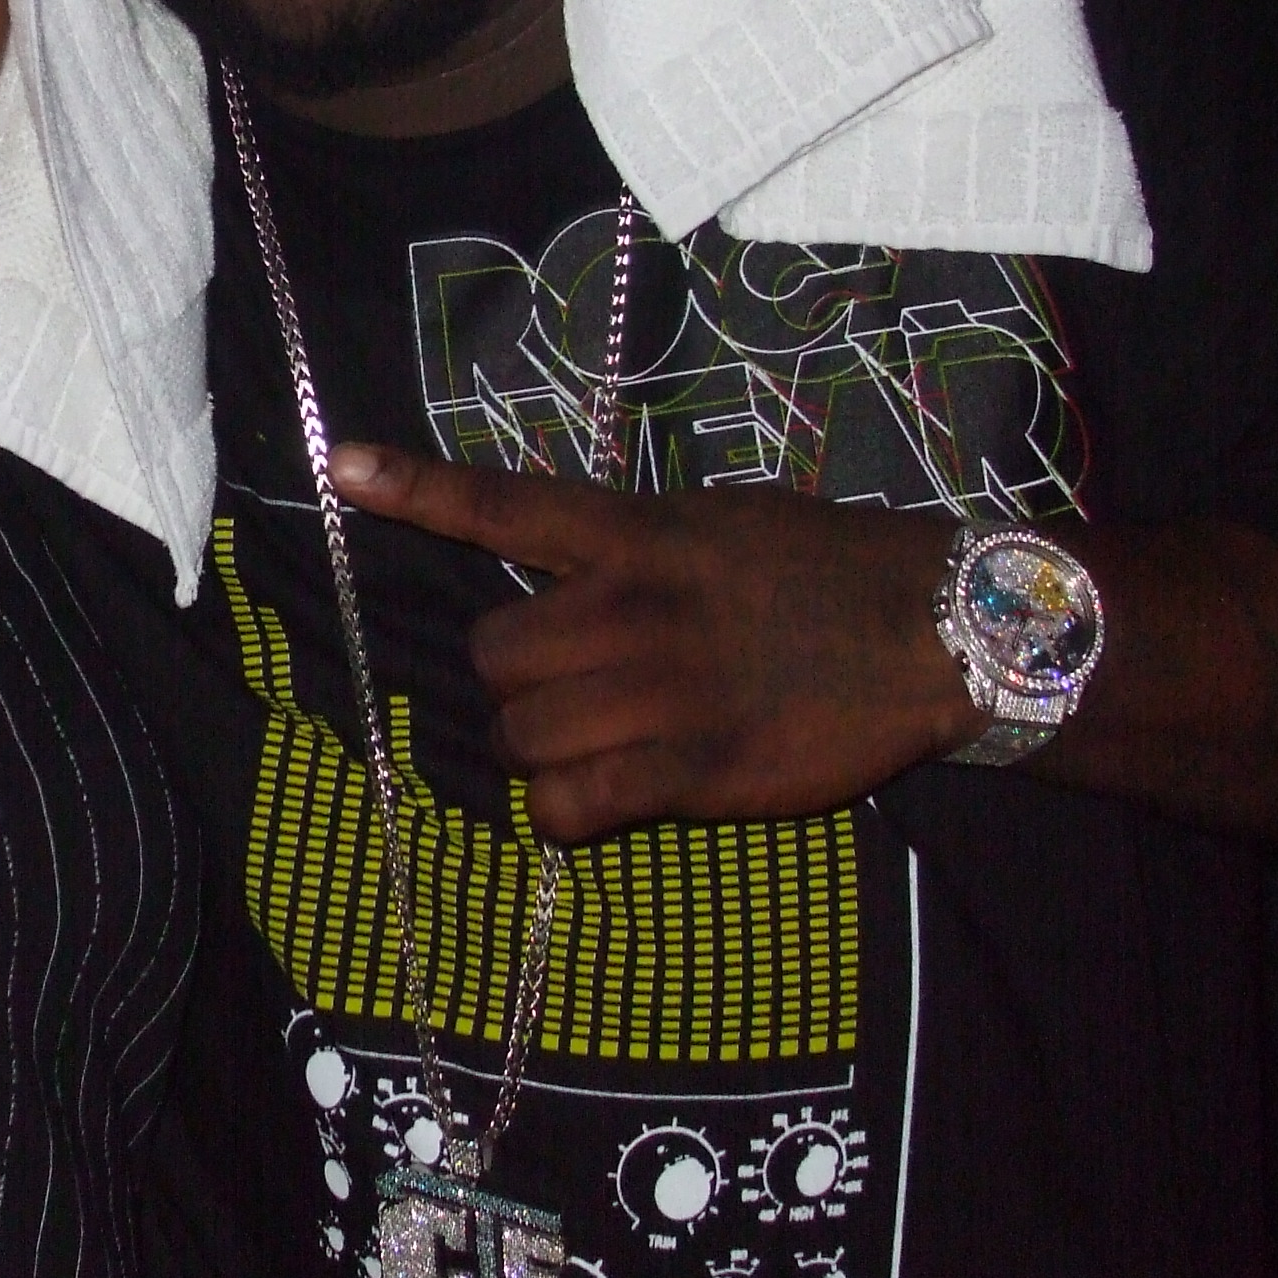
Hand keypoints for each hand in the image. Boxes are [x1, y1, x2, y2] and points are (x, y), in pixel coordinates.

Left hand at [327, 443, 975, 843]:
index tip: (340, 466)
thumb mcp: (719, 523)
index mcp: (638, 534)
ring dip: (536, 750)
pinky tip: (595, 800)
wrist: (937, 631)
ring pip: (519, 735)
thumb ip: (632, 544)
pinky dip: (565, 810)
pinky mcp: (691, 768)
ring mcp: (660, 691)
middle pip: (494, 655)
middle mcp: (634, 607)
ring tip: (589, 745)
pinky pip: (571, 804)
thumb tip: (561, 565)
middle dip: (512, 683)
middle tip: (563, 690)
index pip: (505, 504)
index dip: (416, 487)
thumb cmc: (824, 569)